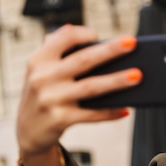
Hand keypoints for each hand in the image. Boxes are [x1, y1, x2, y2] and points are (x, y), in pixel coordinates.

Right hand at [17, 24, 141, 156]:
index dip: (84, 34)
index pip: (64, 38)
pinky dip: (110, 112)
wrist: (27, 131)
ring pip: (92, 87)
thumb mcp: (40, 71)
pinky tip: (125, 109)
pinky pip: (92, 115)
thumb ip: (55, 51)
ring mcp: (51, 99)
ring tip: (137, 76)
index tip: (101, 35)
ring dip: (117, 81)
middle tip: (132, 44)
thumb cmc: (42, 95)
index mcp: (39, 60)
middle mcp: (43, 77)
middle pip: (84, 60)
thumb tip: (82, 35)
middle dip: (110, 50)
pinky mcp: (60, 119)